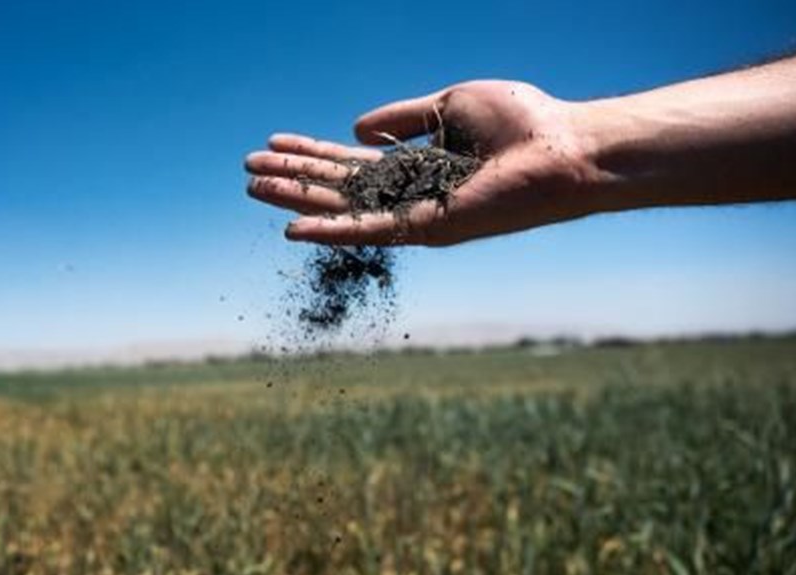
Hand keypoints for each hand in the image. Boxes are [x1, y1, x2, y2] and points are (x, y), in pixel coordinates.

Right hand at [245, 81, 601, 245]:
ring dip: (295, 200)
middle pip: (336, 186)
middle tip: (248, 169)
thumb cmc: (521, 123)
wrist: (563, 149)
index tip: (273, 143)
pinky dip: (328, 231)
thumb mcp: (449, 105)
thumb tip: (356, 129)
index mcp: (414, 164)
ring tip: (254, 188)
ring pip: (341, 208)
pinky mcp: (425, 231)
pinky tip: (292, 228)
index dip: (310, 152)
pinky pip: (367, 233)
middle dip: (292, 176)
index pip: (350, 161)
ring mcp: (413, 215)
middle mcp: (408, 194)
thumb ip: (403, 117)